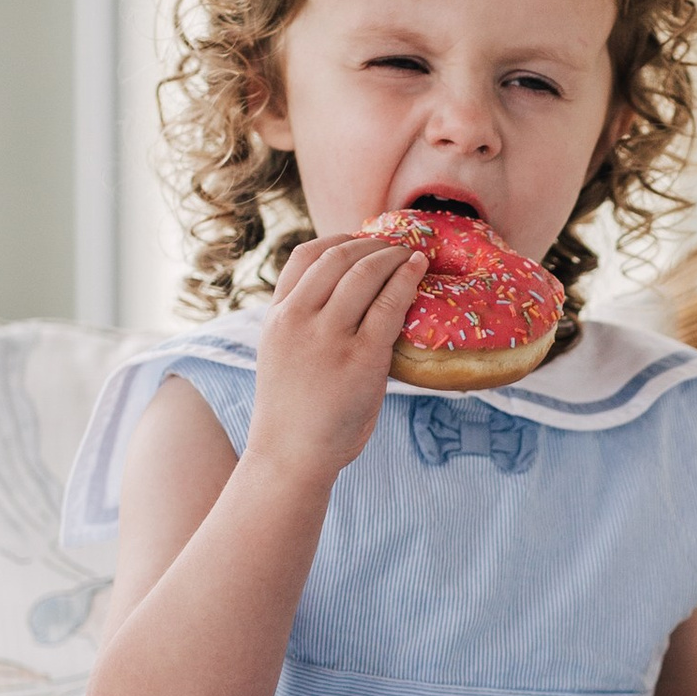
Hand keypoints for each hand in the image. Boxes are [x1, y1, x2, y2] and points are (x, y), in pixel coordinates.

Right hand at [245, 230, 424, 487]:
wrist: (290, 456)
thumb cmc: (292, 413)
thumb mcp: (282, 355)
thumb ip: (303, 324)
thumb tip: (343, 301)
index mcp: (277, 317)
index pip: (304, 256)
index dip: (338, 240)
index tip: (362, 240)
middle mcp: (298, 318)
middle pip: (338, 257)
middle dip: (372, 244)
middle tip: (396, 244)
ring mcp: (329, 337)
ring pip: (365, 273)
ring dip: (393, 256)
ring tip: (411, 255)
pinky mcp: (361, 357)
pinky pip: (389, 305)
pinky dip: (407, 280)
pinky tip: (419, 270)